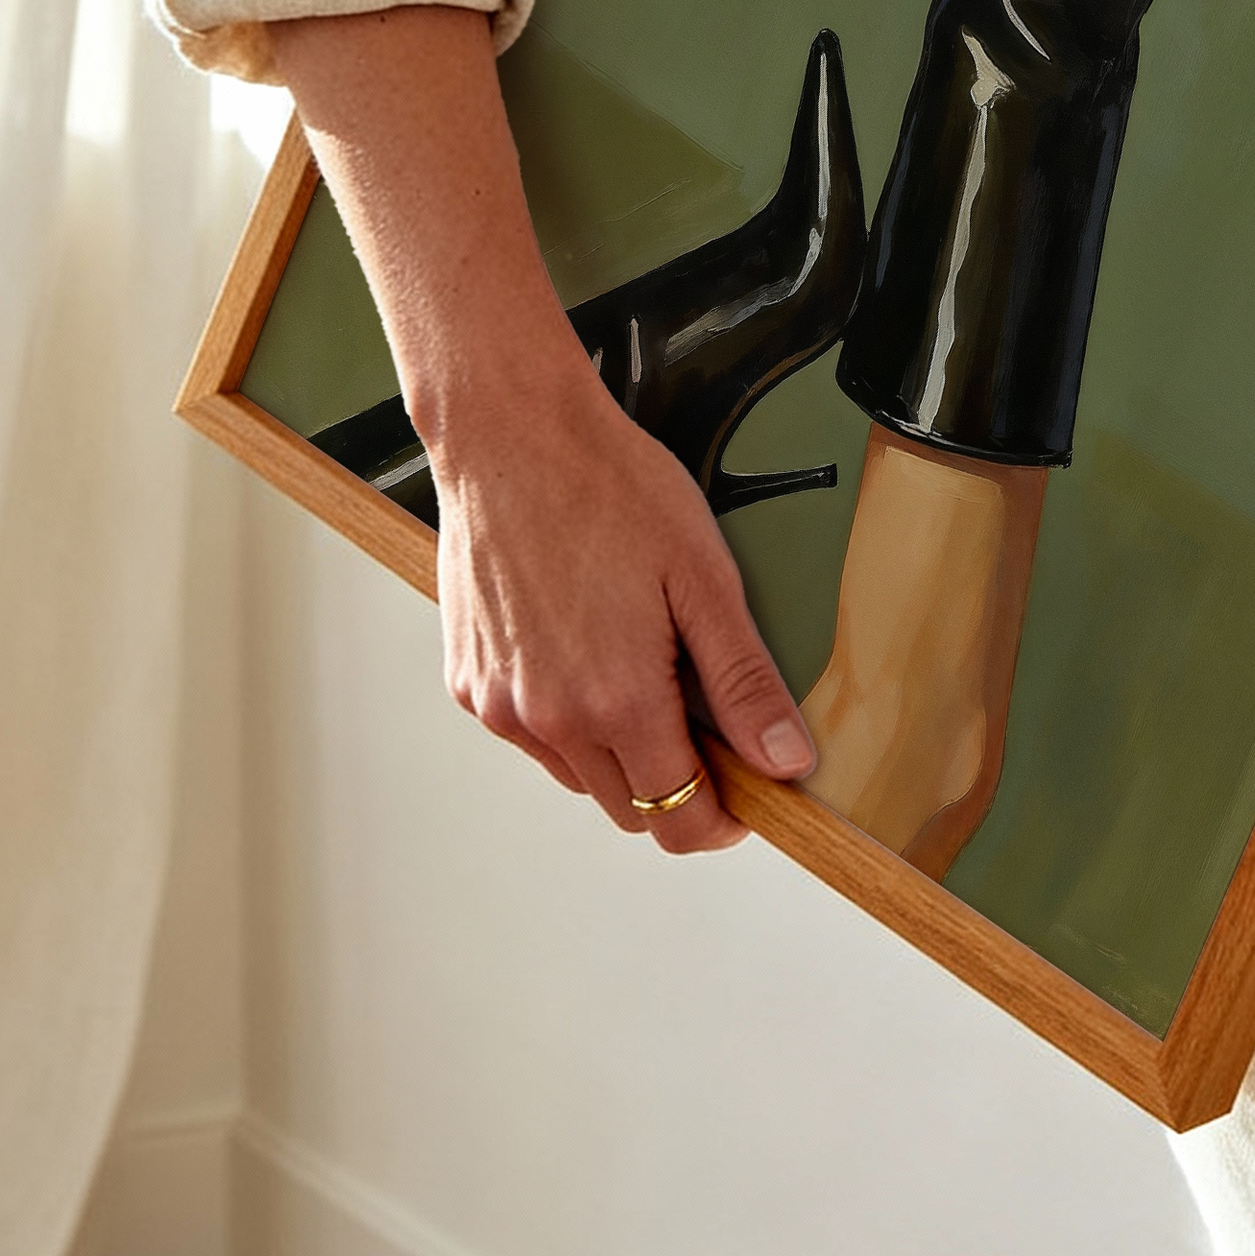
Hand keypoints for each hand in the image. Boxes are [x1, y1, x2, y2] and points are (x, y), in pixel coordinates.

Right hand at [426, 350, 819, 856]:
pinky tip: (588, 648)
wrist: (511, 435)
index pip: (679, 820)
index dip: (724, 819)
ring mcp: (500, 706)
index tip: (749, 789)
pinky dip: (568, 718)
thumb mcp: (703, 578)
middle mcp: (549, 721)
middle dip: (678, 784)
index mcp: (616, 703)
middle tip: (706, 715)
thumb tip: (786, 760)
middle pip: (630, 809)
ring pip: (579, 776)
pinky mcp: (468, 684)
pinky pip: (531, 735)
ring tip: (645, 665)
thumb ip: (744, 681)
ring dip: (621, 752)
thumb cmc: (609, 489)